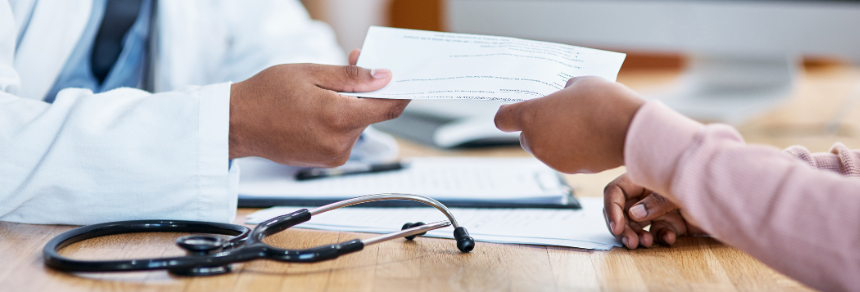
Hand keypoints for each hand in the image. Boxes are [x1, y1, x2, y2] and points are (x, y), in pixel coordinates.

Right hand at [228, 49, 407, 166]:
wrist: (238, 124)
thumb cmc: (267, 95)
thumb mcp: (311, 73)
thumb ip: (352, 77)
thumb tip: (384, 77)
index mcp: (339, 118)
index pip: (388, 108)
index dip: (402, 92)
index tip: (408, 81)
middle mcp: (340, 143)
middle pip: (371, 115)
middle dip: (366, 92)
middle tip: (352, 68)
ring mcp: (333, 156)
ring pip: (357, 125)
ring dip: (350, 107)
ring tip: (321, 93)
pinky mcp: (326, 161)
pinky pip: (344, 137)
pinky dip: (338, 121)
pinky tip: (316, 110)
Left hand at [494, 76, 644, 173]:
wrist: (630, 131)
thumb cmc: (604, 102)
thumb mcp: (581, 83)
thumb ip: (564, 91)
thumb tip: (564, 97)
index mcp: (532, 116)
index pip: (503, 118)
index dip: (508, 114)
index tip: (515, 111)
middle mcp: (536, 141)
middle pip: (526, 137)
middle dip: (538, 127)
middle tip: (558, 114)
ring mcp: (552, 159)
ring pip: (545, 148)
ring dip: (555, 139)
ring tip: (580, 124)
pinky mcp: (570, 170)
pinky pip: (563, 157)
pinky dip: (571, 150)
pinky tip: (589, 137)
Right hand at [603, 173, 705, 248]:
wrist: (733, 191)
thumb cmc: (703, 178)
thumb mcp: (676, 188)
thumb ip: (655, 202)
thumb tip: (633, 215)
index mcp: (642, 178)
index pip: (616, 193)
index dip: (612, 210)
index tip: (617, 227)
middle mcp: (647, 193)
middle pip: (623, 212)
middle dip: (624, 228)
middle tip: (631, 242)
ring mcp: (660, 208)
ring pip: (638, 226)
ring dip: (639, 235)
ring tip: (647, 243)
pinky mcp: (673, 222)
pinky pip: (658, 232)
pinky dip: (661, 236)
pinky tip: (670, 238)